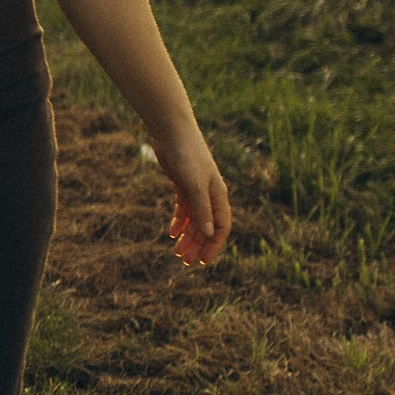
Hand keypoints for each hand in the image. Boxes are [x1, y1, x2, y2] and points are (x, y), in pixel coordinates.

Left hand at [150, 125, 231, 266]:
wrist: (173, 133)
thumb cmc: (187, 156)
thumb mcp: (193, 185)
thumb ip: (202, 210)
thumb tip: (208, 234)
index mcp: (218, 196)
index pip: (221, 227)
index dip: (214, 245)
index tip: (202, 261)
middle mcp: (210, 194)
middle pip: (206, 226)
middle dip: (198, 245)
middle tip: (185, 261)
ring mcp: (196, 189)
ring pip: (195, 220)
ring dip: (187, 236)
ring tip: (177, 252)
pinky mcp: (183, 184)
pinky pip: (184, 209)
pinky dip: (180, 221)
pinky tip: (173, 233)